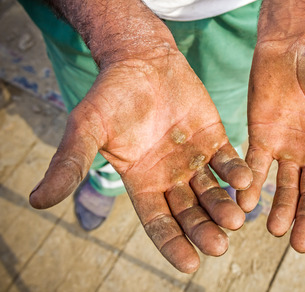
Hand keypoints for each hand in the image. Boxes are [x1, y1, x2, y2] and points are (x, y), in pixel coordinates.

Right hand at [29, 50, 251, 272]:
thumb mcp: (87, 129)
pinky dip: (237, 173)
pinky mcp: (214, 138)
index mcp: (142, 182)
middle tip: (219, 245)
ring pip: (212, 191)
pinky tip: (246, 183)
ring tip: (236, 218)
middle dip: (204, 229)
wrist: (141, 61)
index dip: (173, 244)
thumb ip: (71, 163)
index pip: (159, 223)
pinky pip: (229, 161)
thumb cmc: (111, 95)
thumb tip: (38, 200)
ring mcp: (194, 159)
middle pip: (190, 212)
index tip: (191, 264)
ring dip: (224, 205)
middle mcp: (170, 176)